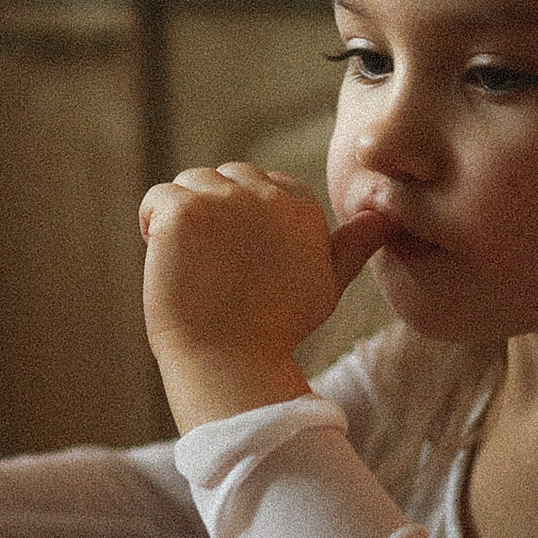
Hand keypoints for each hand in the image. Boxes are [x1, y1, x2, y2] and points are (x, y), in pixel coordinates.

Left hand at [138, 163, 392, 427]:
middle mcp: (266, 194)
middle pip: (225, 177)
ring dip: (182, 217)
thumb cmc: (277, 329)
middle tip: (213, 267)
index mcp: (302, 205)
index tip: (240, 260)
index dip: (242, 219)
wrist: (231, 360)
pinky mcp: (184, 211)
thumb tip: (385, 218)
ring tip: (191, 265)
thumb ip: (352, 245)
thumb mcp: (327, 283)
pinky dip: (152, 224)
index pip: (264, 183)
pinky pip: (156, 197)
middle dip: (213, 213)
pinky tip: (164, 259)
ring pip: (189, 183)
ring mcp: (223, 199)